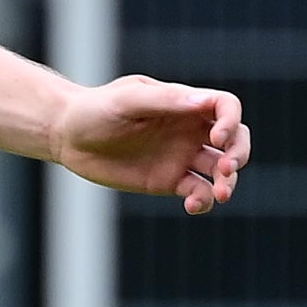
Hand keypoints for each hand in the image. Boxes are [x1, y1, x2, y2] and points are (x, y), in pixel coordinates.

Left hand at [53, 76, 249, 214]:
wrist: (68, 136)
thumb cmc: (96, 109)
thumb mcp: (127, 100)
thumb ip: (165, 101)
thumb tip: (203, 103)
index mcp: (185, 104)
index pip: (226, 107)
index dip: (231, 121)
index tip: (216, 137)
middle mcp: (189, 130)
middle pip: (235, 139)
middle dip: (239, 153)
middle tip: (225, 168)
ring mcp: (181, 156)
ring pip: (221, 170)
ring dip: (228, 182)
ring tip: (219, 193)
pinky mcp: (168, 181)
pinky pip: (198, 192)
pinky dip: (203, 200)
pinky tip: (193, 205)